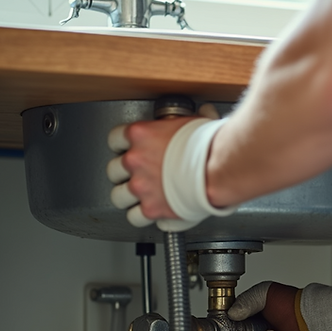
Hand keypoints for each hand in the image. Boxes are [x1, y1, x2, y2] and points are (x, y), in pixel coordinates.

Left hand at [106, 104, 233, 231]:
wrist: (218, 170)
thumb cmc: (209, 146)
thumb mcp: (196, 122)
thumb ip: (190, 122)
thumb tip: (203, 113)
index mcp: (141, 135)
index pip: (115, 138)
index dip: (122, 145)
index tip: (129, 149)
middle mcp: (135, 161)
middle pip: (113, 169)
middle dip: (124, 173)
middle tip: (139, 174)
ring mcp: (140, 186)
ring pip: (118, 195)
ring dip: (128, 196)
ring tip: (141, 195)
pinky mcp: (151, 208)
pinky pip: (134, 217)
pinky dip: (141, 216)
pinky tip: (149, 211)